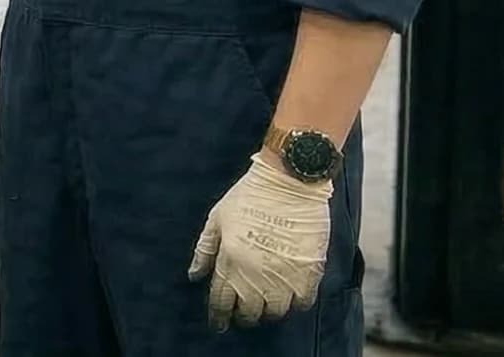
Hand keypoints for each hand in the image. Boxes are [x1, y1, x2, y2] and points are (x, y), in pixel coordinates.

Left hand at [188, 154, 332, 328]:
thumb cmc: (249, 195)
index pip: (221, 301)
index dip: (219, 316)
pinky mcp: (309, 273)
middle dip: (244, 315)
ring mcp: (284, 276)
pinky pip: (302, 303)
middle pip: (249, 313)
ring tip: (267, 301)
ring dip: (269, 310)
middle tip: (244, 311)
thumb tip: (194, 276)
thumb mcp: (217, 218)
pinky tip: (289, 294)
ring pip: (275, 312)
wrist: (289, 181)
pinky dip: (295, 303)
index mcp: (231, 261)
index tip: (219, 323)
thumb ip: (205, 249)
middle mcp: (256, 274)